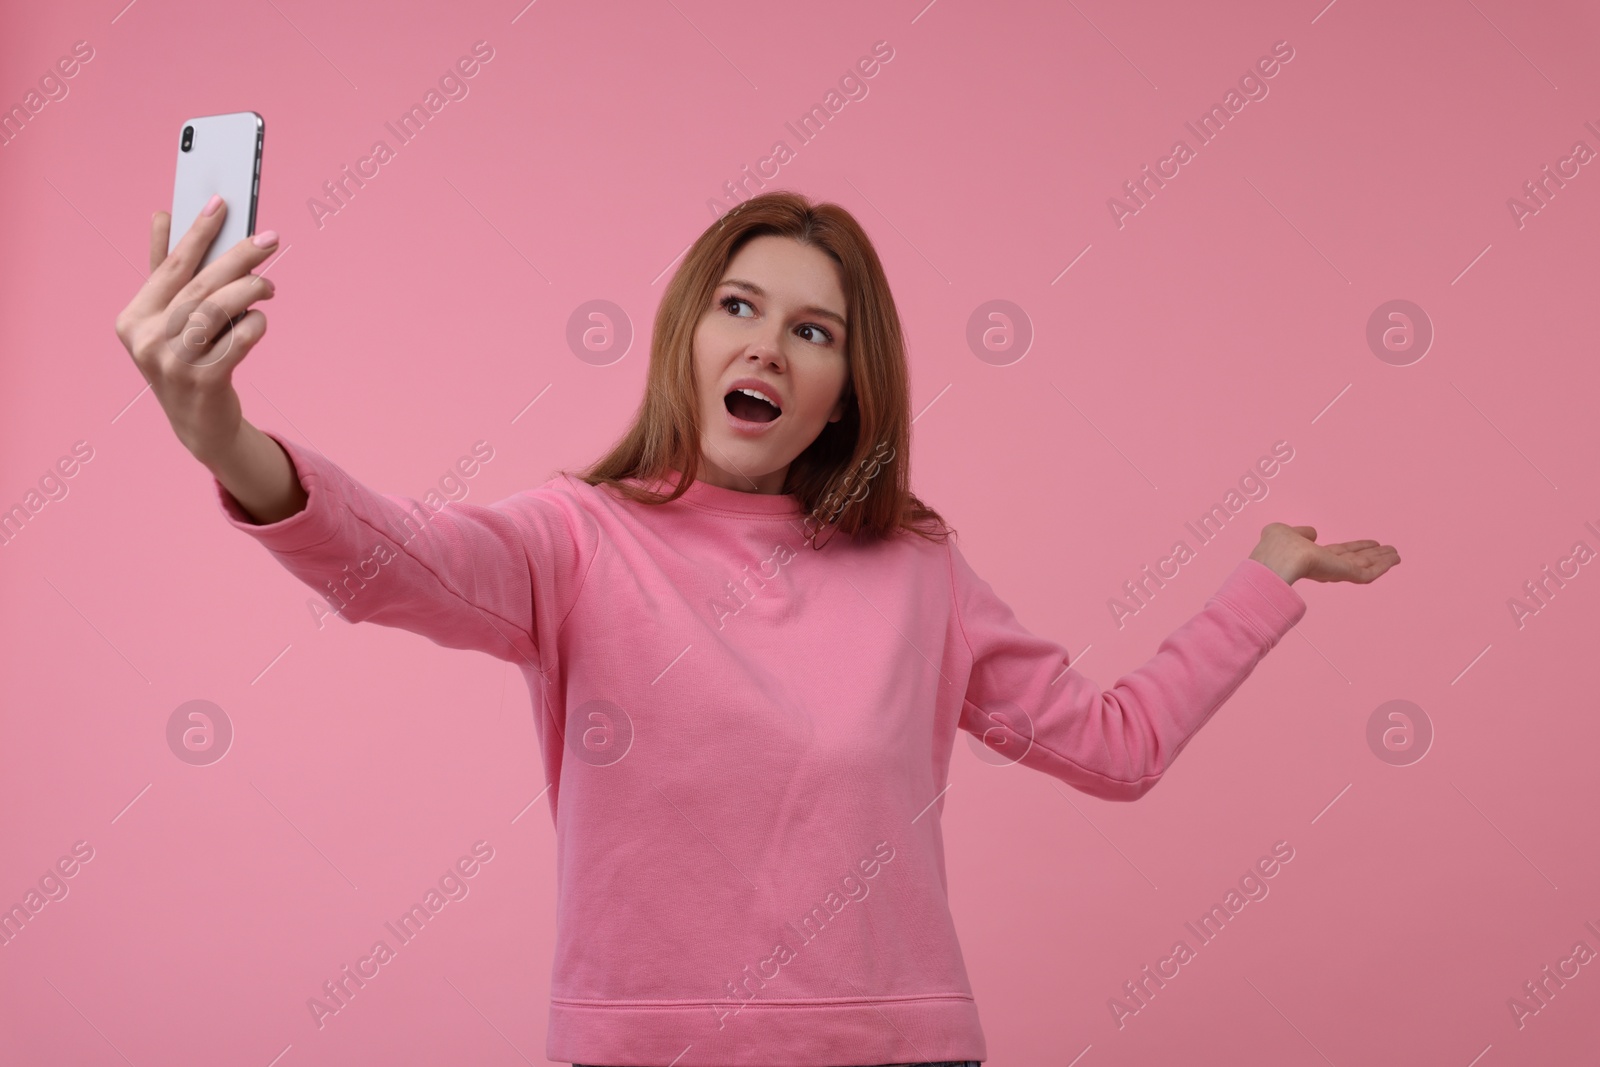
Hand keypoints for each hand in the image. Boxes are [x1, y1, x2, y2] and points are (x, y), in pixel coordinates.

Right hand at [113, 198, 277, 463]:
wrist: (199, 422)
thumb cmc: (186, 358)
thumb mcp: (167, 318)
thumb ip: (164, 270)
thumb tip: (162, 216)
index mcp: (133, 318)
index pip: (170, 265)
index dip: (197, 232)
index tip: (221, 202)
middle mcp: (147, 339)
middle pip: (199, 285)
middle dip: (238, 256)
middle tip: (269, 238)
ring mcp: (173, 363)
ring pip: (218, 310)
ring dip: (250, 290)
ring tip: (269, 284)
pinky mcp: (203, 382)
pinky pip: (238, 340)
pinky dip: (255, 325)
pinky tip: (260, 321)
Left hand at [1248, 523, 1400, 585]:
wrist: (1280, 559)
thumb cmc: (1276, 547)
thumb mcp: (1285, 533)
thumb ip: (1301, 532)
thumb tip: (1312, 533)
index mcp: (1312, 557)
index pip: (1339, 553)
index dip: (1354, 548)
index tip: (1369, 544)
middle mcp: (1326, 566)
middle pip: (1356, 560)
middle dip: (1372, 555)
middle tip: (1390, 550)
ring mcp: (1337, 572)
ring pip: (1365, 566)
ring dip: (1382, 560)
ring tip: (1397, 554)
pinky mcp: (1346, 575)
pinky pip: (1369, 572)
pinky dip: (1383, 566)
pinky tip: (1395, 559)